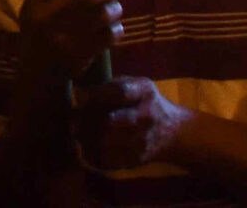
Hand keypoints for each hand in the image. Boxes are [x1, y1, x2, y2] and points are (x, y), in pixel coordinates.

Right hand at [15, 0, 122, 85]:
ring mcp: (65, 40)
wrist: (39, 74)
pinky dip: (116, 28)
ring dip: (114, 8)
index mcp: (35, 4)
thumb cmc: (41, 31)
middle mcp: (47, 21)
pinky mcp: (81, 56)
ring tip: (114, 8)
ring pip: (102, 15)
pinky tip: (113, 27)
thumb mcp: (37, 7)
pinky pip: (109, 35)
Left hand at [73, 76, 189, 171]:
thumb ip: (113, 86)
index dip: (97, 95)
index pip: (120, 92)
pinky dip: (92, 154)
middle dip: (86, 121)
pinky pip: (107, 160)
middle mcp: (146, 116)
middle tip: (72, 121)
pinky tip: (86, 147)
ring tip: (76, 134)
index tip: (81, 97)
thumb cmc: (148, 103)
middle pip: (109, 122)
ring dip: (85, 139)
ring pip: (104, 143)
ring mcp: (143, 140)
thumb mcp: (139, 85)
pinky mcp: (138, 159)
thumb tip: (81, 94)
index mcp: (145, 92)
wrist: (175, 131)